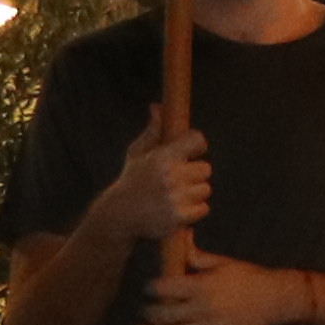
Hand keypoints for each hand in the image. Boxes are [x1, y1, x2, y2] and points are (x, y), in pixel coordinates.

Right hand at [82, 116, 211, 252]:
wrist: (119, 215)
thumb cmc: (131, 181)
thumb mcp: (138, 153)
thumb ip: (153, 131)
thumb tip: (158, 106)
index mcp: (163, 157)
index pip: (197, 140)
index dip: (196, 145)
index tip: (190, 152)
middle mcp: (171, 176)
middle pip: (205, 168)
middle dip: (194, 173)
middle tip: (178, 179)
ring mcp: (176, 198)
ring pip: (205, 189)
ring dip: (194, 193)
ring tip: (175, 195)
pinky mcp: (179, 217)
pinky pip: (203, 208)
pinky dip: (194, 210)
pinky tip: (177, 208)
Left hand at [135, 255, 303, 324]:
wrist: (276, 300)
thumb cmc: (250, 277)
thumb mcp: (224, 263)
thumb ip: (198, 256)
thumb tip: (181, 238)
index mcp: (202, 286)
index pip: (167, 288)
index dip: (153, 288)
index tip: (148, 287)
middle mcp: (202, 309)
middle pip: (165, 314)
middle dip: (149, 312)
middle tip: (142, 309)